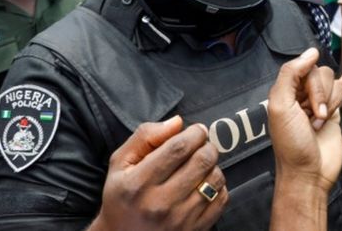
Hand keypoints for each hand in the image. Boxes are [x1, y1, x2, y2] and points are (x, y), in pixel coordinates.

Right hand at [91, 117, 227, 230]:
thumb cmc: (122, 197)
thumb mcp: (120, 164)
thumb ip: (145, 137)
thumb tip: (177, 122)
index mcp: (139, 183)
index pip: (179, 148)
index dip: (194, 133)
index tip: (197, 130)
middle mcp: (160, 203)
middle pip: (202, 160)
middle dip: (207, 145)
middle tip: (201, 145)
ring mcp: (180, 219)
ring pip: (215, 178)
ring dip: (212, 165)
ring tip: (201, 165)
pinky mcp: (196, 229)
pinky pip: (222, 198)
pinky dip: (218, 186)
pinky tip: (205, 183)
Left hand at [268, 48, 341, 191]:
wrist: (310, 173)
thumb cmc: (291, 146)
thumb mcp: (281, 107)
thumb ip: (290, 74)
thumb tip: (311, 52)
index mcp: (285, 91)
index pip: (303, 67)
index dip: (310, 84)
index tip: (307, 105)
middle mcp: (302, 93)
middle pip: (321, 74)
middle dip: (320, 95)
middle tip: (315, 118)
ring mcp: (321, 101)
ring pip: (334, 82)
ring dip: (331, 102)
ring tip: (320, 123)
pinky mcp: (337, 110)